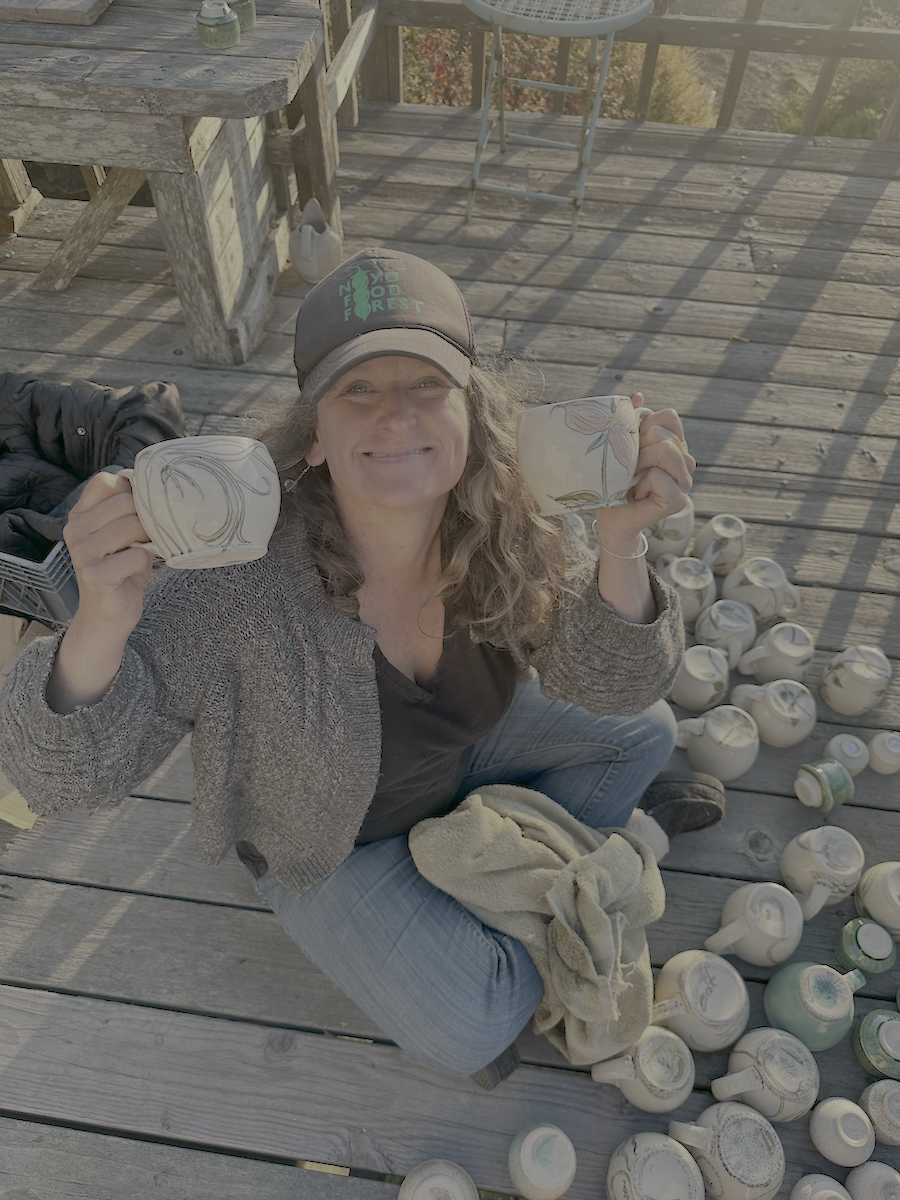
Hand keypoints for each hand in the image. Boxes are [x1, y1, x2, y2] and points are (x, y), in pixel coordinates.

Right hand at [63, 470, 154, 636]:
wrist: (108, 615)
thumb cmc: (122, 570)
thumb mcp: (124, 534)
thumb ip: (129, 510)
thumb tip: (150, 486)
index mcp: (80, 515)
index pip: (106, 481)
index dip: (131, 492)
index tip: (140, 511)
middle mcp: (75, 529)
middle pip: (124, 501)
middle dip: (146, 517)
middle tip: (149, 536)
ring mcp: (82, 552)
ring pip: (131, 525)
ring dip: (147, 539)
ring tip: (143, 552)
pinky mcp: (94, 575)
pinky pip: (135, 555)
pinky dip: (144, 562)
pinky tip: (135, 571)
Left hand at [592, 393, 694, 555]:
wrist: (611, 518)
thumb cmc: (614, 482)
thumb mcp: (620, 447)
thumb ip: (630, 421)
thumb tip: (637, 396)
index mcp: (675, 445)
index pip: (668, 416)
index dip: (643, 426)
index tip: (631, 447)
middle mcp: (686, 461)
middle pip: (663, 434)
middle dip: (637, 449)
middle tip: (628, 470)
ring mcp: (685, 481)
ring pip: (665, 451)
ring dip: (638, 465)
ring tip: (632, 480)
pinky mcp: (679, 500)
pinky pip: (657, 476)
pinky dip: (640, 484)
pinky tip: (638, 495)